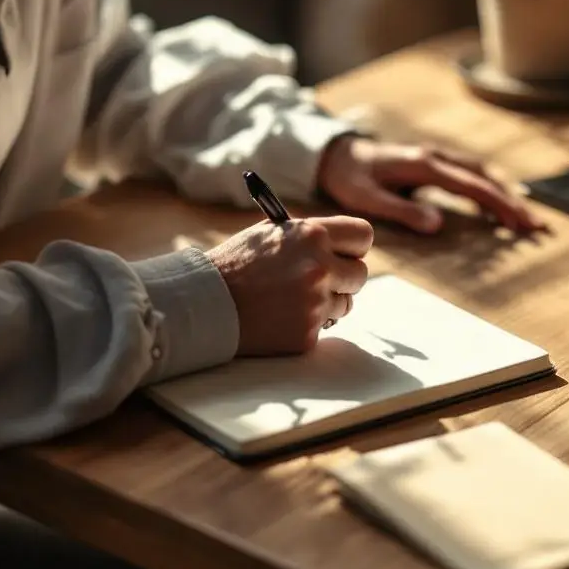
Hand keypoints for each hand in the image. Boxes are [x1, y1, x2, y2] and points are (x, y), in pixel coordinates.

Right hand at [207, 216, 373, 355]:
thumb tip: (341, 245)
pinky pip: (322, 327)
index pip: (363, 235)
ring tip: (291, 299)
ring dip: (327, 303)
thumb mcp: (270, 234)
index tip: (346, 253)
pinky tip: (279, 317)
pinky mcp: (307, 333)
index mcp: (312, 235)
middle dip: (344, 278)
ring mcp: (315, 303)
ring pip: (345, 304)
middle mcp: (320, 267)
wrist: (205, 305)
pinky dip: (306, 324)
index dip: (355, 246)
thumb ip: (308, 237)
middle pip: (360, 274)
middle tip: (322, 280)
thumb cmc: (235, 265)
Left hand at [317, 135, 545, 234]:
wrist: (334, 154)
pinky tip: (497, 202)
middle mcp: (435, 157)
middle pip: (484, 177)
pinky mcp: (432, 163)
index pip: (472, 186)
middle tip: (535, 226)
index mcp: (425, 165)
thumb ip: (402, 211)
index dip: (500, 204)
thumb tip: (437, 224)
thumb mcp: (367, 199)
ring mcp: (435, 157)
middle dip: (511, 201)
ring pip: (480, 173)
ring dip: (503, 193)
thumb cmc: (348, 178)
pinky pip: (469, 173)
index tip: (520, 223)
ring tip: (523, 217)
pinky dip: (489, 186)